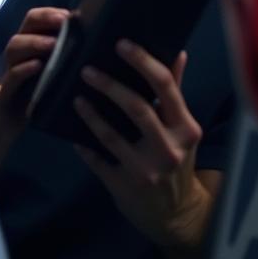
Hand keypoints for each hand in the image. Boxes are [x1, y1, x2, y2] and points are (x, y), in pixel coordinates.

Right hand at [0, 6, 69, 118]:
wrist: (15, 117)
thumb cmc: (42, 89)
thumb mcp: (56, 68)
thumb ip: (68, 53)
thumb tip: (98, 38)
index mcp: (30, 42)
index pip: (34, 18)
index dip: (49, 13)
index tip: (70, 15)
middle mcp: (19, 52)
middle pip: (25, 26)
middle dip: (43, 21)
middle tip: (63, 23)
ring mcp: (11, 69)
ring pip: (14, 48)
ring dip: (34, 42)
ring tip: (53, 44)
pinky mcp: (8, 90)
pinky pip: (12, 76)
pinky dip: (24, 69)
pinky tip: (38, 66)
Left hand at [74, 42, 209, 250]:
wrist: (176, 215)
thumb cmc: (177, 162)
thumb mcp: (182, 131)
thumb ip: (175, 92)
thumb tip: (177, 52)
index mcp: (186, 128)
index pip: (166, 87)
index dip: (142, 62)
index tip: (121, 43)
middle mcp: (170, 149)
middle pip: (137, 107)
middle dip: (109, 85)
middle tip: (86, 68)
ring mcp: (146, 170)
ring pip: (110, 134)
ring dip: (89, 112)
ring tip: (75, 96)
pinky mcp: (124, 185)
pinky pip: (95, 158)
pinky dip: (82, 143)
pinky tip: (71, 131)